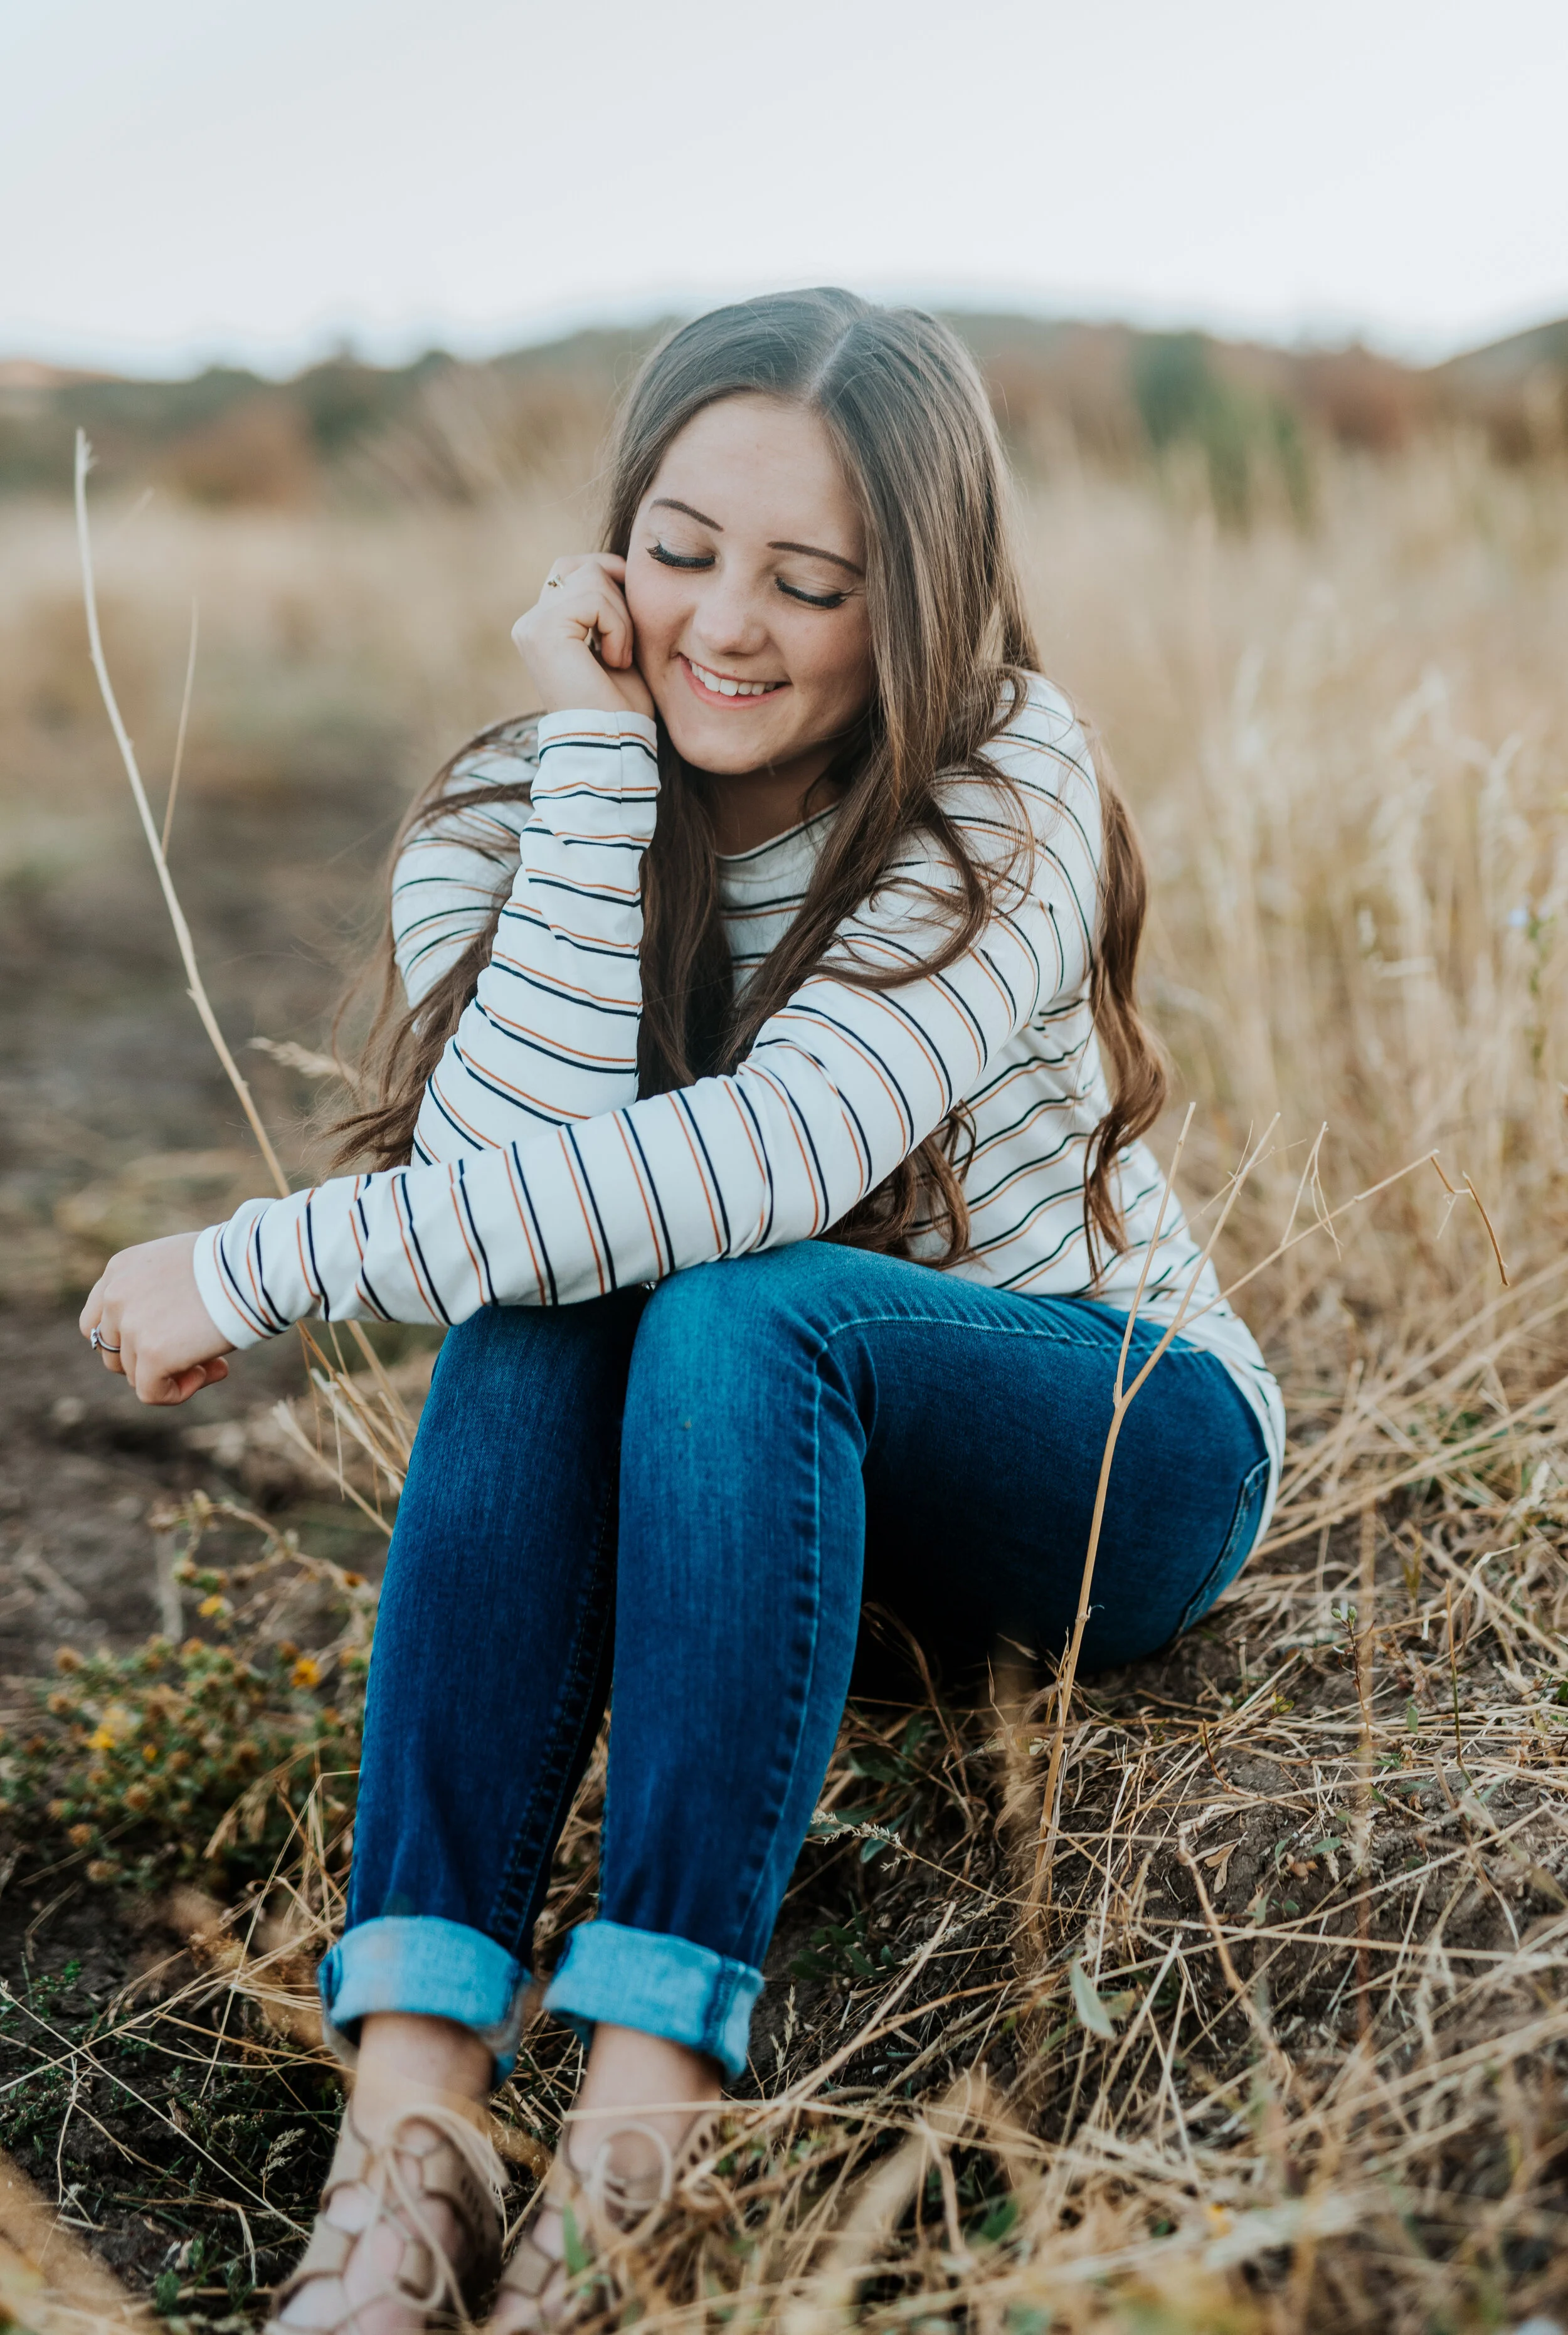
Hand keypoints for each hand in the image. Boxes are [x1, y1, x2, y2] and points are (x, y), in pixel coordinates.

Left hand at [79, 1230, 234, 1405]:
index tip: (164, 1341)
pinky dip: (179, 1392)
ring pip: (136, 1375)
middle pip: (114, 1354)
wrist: (254, 1266)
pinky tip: (215, 1371)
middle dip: (151, 1361)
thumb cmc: (235, 1262)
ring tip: (215, 1361)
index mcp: (120, 1270)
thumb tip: (169, 1335)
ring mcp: (131, 1327)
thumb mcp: (182, 1266)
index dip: (126, 1341)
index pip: (96, 1322)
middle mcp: (116, 1297)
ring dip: (173, 1374)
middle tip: (197, 1355)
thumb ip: (159, 1292)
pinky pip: (152, 1393)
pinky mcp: (153, 1354)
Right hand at [511, 553, 654, 721]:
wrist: (612, 744)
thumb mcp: (618, 645)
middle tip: (629, 639)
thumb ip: (610, 609)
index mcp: (544, 627)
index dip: (612, 580)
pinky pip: (594, 599)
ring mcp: (532, 625)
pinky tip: (615, 660)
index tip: (635, 616)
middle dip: (618, 593)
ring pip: (592, 577)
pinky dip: (617, 627)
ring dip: (622, 617)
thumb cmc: (620, 706)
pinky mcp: (542, 630)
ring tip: (621, 657)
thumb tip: (623, 567)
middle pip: (581, 566)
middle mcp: (530, 623)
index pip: (575, 571)